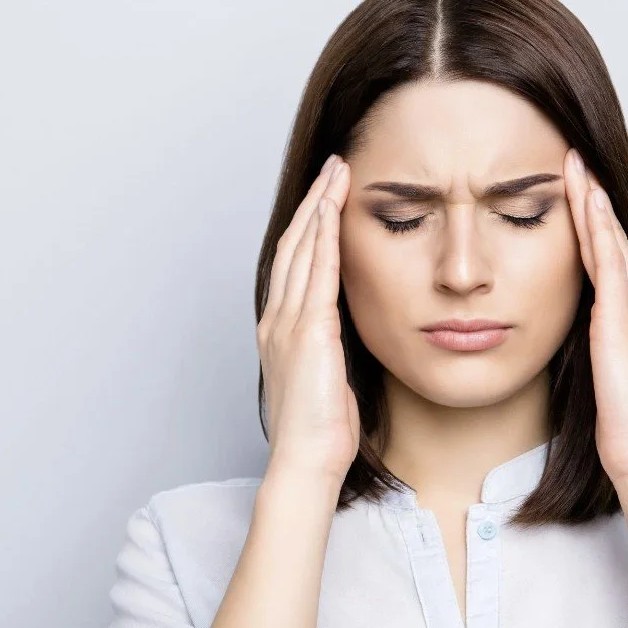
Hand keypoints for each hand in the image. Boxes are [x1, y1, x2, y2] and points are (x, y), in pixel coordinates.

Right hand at [257, 154, 359, 483]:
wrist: (306, 461)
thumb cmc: (321, 430)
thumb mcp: (328, 375)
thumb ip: (332, 344)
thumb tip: (349, 328)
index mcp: (281, 328)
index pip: (294, 263)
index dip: (310, 224)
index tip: (328, 196)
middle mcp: (278, 318)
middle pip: (294, 244)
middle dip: (314, 201)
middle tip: (334, 167)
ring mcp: (288, 323)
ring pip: (302, 249)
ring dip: (320, 207)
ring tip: (338, 173)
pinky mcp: (307, 331)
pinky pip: (317, 273)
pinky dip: (324, 237)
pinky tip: (334, 210)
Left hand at [564, 148, 627, 488]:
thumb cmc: (623, 427)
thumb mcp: (604, 376)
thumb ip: (595, 348)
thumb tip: (577, 335)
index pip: (611, 260)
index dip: (594, 224)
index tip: (577, 190)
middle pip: (613, 241)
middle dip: (594, 199)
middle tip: (576, 159)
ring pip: (612, 244)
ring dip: (594, 203)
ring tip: (577, 165)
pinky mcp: (623, 325)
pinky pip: (609, 267)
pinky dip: (598, 232)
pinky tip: (587, 204)